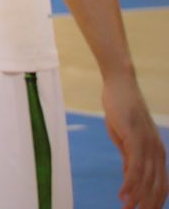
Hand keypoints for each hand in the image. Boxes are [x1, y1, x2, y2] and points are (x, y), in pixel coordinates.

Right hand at [101, 74, 166, 208]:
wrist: (120, 85)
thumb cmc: (121, 110)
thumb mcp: (125, 138)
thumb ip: (129, 157)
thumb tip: (130, 177)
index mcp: (157, 152)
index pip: (161, 184)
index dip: (155, 200)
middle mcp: (158, 151)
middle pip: (158, 186)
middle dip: (148, 204)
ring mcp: (148, 145)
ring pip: (147, 180)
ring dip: (138, 199)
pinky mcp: (136, 139)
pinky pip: (135, 167)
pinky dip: (130, 184)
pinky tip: (123, 195)